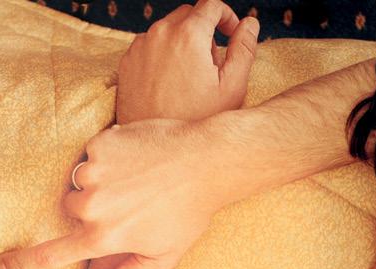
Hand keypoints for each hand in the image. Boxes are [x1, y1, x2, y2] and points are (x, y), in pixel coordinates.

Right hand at [0, 118, 237, 268]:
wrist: (207, 162)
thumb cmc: (188, 214)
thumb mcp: (162, 257)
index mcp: (104, 238)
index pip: (52, 254)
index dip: (21, 263)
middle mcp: (93, 206)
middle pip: (70, 208)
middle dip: (90, 207)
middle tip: (129, 201)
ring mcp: (94, 172)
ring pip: (79, 180)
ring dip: (98, 180)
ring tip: (135, 179)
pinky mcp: (100, 144)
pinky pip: (90, 153)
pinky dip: (108, 156)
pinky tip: (136, 159)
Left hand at [117, 0, 258, 122]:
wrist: (155, 149)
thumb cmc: (196, 121)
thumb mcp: (232, 87)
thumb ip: (244, 48)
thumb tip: (249, 24)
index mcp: (188, 34)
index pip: (211, 5)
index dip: (226, 17)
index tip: (231, 35)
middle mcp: (159, 33)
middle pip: (187, 14)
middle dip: (204, 29)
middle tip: (212, 61)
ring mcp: (139, 47)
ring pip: (166, 29)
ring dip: (182, 41)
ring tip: (191, 76)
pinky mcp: (126, 63)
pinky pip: (148, 46)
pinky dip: (162, 54)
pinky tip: (171, 82)